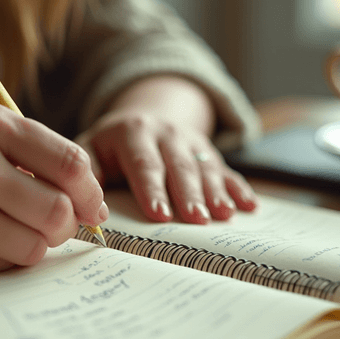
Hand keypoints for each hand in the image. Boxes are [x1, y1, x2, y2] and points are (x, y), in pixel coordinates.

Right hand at [0, 99, 106, 276]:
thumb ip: (23, 153)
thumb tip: (87, 199)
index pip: (70, 161)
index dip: (91, 192)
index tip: (93, 207)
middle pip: (59, 210)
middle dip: (66, 226)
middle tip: (54, 227)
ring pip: (34, 246)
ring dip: (34, 245)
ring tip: (11, 232)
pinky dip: (0, 259)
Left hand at [75, 77, 257, 223]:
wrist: (141, 118)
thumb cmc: (110, 147)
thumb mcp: (91, 149)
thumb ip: (89, 172)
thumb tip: (92, 207)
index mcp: (132, 132)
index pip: (143, 163)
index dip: (152, 189)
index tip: (159, 215)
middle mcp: (165, 132)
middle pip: (179, 165)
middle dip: (188, 193)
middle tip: (197, 219)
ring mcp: (190, 140)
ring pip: (205, 166)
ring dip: (216, 191)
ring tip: (224, 215)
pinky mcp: (207, 151)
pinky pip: (225, 169)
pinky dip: (239, 187)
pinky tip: (250, 206)